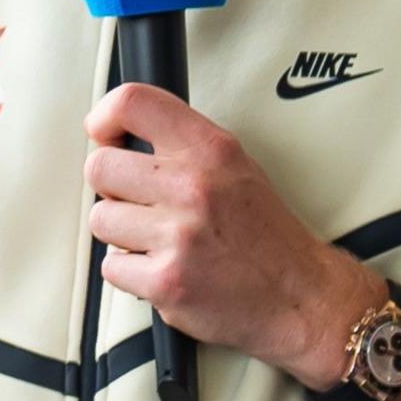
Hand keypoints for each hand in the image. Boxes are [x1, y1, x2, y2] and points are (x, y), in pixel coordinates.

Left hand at [83, 84, 385, 384]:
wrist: (302, 297)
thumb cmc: (266, 235)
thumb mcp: (235, 165)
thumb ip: (182, 144)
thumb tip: (120, 135)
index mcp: (210, 150)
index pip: (133, 103)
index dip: (105, 116)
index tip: (104, 134)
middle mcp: (192, 187)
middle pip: (99, 168)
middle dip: (114, 188)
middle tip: (142, 203)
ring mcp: (178, 236)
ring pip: (101, 220)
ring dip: (123, 234)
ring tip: (160, 240)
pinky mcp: (166, 282)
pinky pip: (111, 266)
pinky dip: (131, 272)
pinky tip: (164, 268)